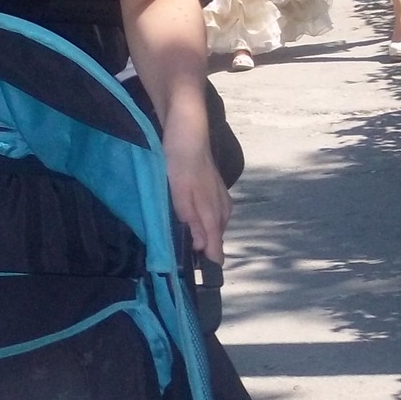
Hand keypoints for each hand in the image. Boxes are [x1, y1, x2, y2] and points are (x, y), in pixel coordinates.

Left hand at [163, 118, 230, 263]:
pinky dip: (209, 218)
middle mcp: (220, 204)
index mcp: (212, 208)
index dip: (210, 258)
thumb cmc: (181, 157)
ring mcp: (219, 192)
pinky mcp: (214, 183)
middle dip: (209, 247)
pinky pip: (215, 209)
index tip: (204, 274)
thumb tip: (200, 245)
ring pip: (217, 221)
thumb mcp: (179, 192)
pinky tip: (200, 217)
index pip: (214, 243)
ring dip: (209, 233)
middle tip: (196, 262)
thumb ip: (190, 219)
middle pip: (217, 234)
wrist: (188, 124)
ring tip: (198, 244)